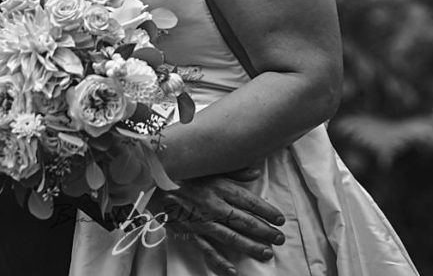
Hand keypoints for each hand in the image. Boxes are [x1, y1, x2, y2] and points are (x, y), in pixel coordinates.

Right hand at [153, 167, 284, 275]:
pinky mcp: (190, 233)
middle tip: (280, 238)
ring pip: (231, 237)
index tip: (280, 219)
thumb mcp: (209, 166)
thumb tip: (256, 171)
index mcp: (219, 187)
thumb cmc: (182, 172)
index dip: (267, 211)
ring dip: (250, 246)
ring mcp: (202, 221)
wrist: (152, 181)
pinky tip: (233, 270)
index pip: (249, 201)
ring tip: (266, 253)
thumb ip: (234, 170)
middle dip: (265, 231)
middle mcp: (214, 206)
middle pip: (244, 221)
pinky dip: (220, 262)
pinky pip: (207, 250)